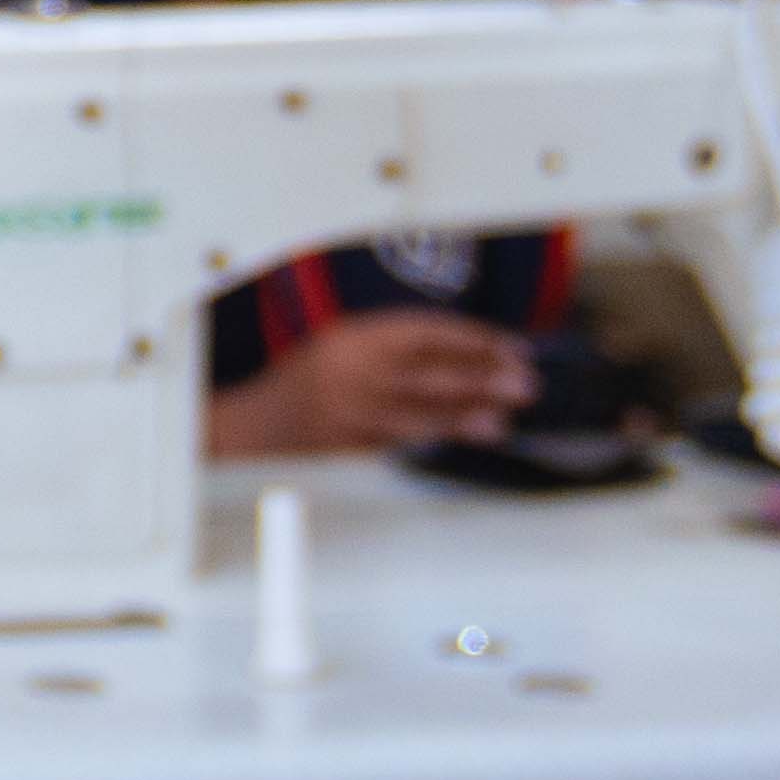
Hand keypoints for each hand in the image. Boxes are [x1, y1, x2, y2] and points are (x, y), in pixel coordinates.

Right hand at [207, 308, 537, 457]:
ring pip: (418, 413)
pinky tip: (457, 441)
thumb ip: (393, 346)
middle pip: (429, 373)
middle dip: (481, 378)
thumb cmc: (305, 381)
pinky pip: (398, 444)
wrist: (256, 425)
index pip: (425, 332)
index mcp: (354, 338)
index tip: (510, 347)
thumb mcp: (343, 344)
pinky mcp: (349, 447)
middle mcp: (352, 372)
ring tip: (500, 420)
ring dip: (464, 416)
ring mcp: (350, 413)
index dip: (473, 339)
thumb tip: (464, 354)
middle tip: (523, 385)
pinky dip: (431, 441)